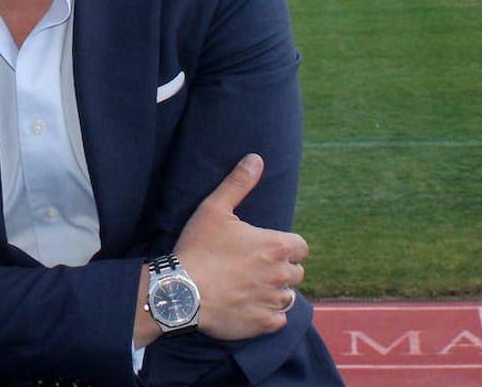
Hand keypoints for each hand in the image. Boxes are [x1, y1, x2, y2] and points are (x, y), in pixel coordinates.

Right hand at [174, 153, 307, 340]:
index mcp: (275, 246)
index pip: (301, 247)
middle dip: (282, 269)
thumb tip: (256, 159)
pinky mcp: (263, 324)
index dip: (287, 247)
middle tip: (257, 267)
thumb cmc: (198, 248)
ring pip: (289, 297)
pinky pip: (279, 320)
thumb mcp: (214, 208)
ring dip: (276, 292)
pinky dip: (269, 315)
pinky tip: (250, 307)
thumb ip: (238, 183)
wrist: (180, 291)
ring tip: (253, 287)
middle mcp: (280, 275)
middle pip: (297, 272)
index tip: (269, 248)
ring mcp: (272, 301)